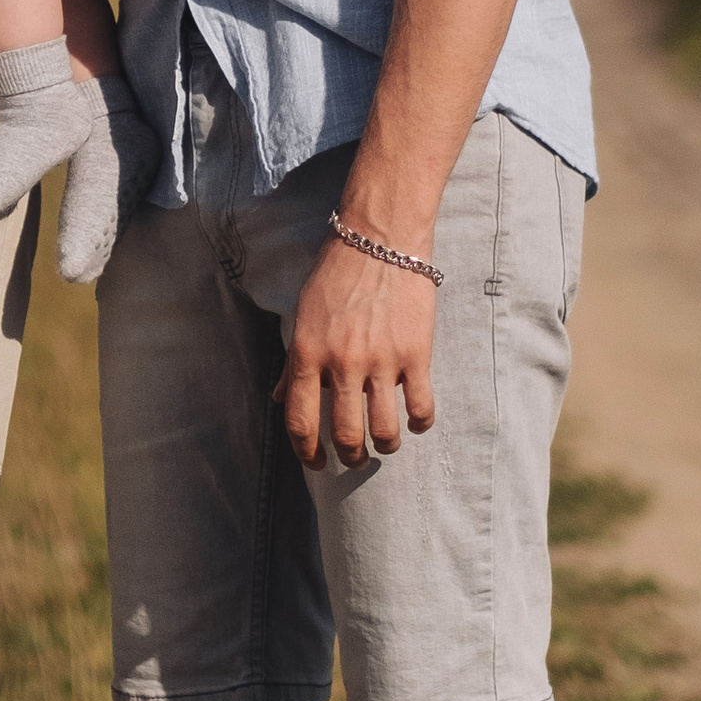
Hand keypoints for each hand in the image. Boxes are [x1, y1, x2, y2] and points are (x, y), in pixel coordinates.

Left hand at [280, 238, 438, 471]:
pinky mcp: (415, 354)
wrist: (381, 237)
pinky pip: (420, 406)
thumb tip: (279, 397)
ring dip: (384, 445)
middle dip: (349, 456)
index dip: (306, 451)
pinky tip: (415, 421)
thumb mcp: (303, 312)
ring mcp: (380, 361)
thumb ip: (294, 359)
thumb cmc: (337, 270)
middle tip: (354, 458)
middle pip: (344, 433)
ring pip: (383, 429)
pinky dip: (419, 423)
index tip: (315, 462)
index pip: (299, 420)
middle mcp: (341, 362)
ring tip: (385, 444)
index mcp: (307, 352)